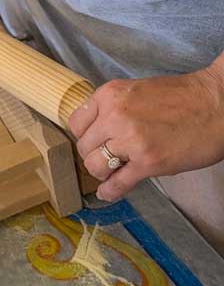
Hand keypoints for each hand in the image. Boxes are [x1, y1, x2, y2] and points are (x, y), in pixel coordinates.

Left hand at [69, 68, 223, 201]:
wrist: (214, 104)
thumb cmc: (181, 96)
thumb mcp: (136, 91)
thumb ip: (114, 107)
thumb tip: (99, 128)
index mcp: (109, 94)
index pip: (75, 122)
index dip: (84, 136)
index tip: (91, 141)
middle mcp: (114, 115)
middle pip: (83, 146)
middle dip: (92, 155)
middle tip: (104, 159)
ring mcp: (130, 140)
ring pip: (95, 166)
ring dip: (101, 173)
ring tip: (110, 173)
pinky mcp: (148, 162)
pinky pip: (118, 183)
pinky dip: (110, 191)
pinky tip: (107, 194)